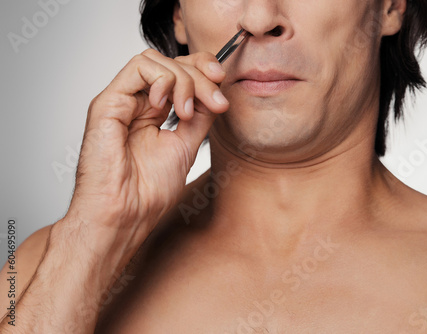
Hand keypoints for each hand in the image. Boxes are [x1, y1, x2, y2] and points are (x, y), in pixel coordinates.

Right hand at [65, 49, 228, 241]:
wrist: (127, 214)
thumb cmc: (148, 191)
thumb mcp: (186, 145)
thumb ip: (199, 116)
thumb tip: (215, 92)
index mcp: (152, 112)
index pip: (177, 73)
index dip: (202, 70)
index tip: (222, 83)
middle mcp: (136, 103)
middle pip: (170, 63)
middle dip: (200, 74)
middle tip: (215, 100)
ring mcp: (122, 101)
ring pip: (155, 61)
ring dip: (183, 79)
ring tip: (187, 112)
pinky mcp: (108, 103)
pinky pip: (138, 68)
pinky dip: (162, 79)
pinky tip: (167, 106)